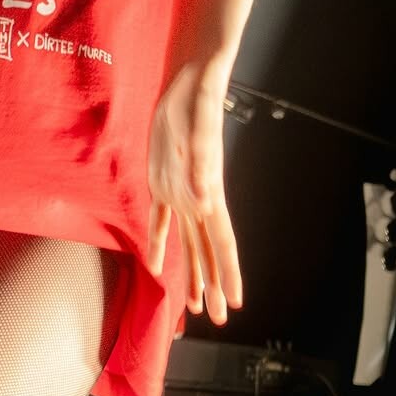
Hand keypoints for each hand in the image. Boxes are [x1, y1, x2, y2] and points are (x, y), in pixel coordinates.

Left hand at [146, 61, 242, 324]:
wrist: (189, 78)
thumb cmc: (198, 97)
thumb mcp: (200, 127)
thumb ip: (203, 166)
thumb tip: (205, 203)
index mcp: (209, 189)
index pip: (223, 239)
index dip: (228, 270)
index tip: (236, 300)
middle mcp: (198, 195)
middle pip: (208, 247)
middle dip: (213, 282)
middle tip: (219, 317)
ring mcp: (180, 188)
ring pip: (189, 240)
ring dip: (194, 270)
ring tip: (197, 303)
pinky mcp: (162, 178)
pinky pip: (162, 219)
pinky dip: (161, 242)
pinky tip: (159, 263)